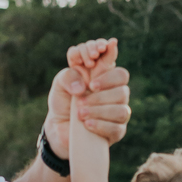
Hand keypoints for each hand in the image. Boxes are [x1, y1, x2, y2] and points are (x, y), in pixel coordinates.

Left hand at [44, 40, 129, 157]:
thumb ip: (68, 77)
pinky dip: (100, 124)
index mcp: (100, 72)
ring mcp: (118, 109)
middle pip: (122, 76)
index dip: (108, 51)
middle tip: (88, 88)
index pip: (110, 56)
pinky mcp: (117, 130)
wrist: (59, 128)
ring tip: (80, 112)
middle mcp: (113, 88)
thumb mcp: (59, 85)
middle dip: (105, 82)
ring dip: (99, 107)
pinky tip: (87, 124)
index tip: (95, 56)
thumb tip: (84, 88)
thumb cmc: (63, 102)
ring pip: (121, 104)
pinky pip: (116, 127)